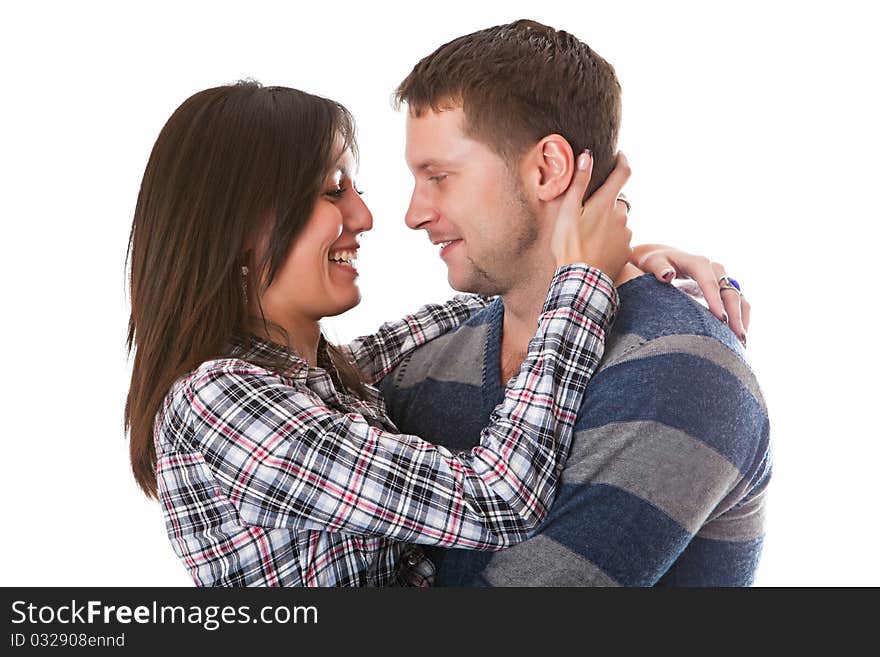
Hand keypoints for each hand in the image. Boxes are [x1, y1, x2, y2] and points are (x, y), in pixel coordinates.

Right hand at [551, 151, 632, 281]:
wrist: (581, 280)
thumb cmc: (569, 245)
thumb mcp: (568, 212)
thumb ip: (579, 183)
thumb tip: (587, 155)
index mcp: (606, 203)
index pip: (623, 173)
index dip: (623, 161)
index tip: (619, 156)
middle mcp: (621, 216)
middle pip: (618, 201)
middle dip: (607, 202)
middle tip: (588, 213)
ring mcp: (626, 235)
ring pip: (619, 222)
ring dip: (609, 224)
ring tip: (588, 237)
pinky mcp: (626, 252)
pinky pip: (620, 240)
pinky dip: (611, 240)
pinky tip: (596, 249)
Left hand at [635, 245, 749, 344]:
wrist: (665, 259)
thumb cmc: (656, 262)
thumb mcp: (654, 263)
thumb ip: (659, 268)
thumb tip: (667, 275)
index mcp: (698, 263)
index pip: (710, 282)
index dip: (716, 300)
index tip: (720, 319)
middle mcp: (715, 270)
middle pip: (730, 292)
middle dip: (734, 315)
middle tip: (736, 338)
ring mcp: (723, 280)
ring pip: (739, 299)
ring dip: (742, 320)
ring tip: (741, 343)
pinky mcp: (725, 290)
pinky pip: (739, 304)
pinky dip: (741, 320)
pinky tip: (738, 339)